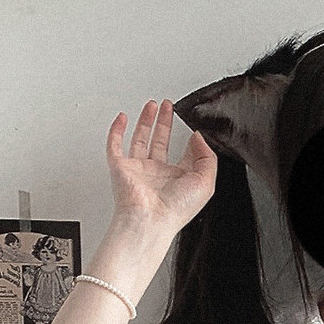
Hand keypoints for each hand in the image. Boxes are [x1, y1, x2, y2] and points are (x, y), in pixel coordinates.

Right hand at [105, 100, 216, 238]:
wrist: (150, 218)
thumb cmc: (175, 209)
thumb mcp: (205, 183)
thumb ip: (207, 158)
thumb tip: (198, 138)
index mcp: (178, 180)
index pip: (184, 157)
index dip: (190, 142)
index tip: (193, 130)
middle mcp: (158, 175)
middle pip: (161, 142)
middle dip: (165, 123)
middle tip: (168, 106)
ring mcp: (138, 170)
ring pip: (141, 140)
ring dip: (146, 121)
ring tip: (152, 105)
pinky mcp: (121, 167)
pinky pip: (115, 145)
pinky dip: (117, 131)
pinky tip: (122, 118)